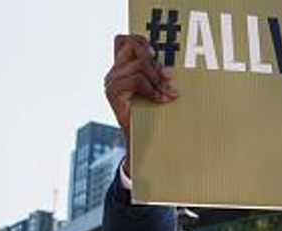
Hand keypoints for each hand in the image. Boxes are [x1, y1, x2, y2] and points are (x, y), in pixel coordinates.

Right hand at [105, 34, 180, 166]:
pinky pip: (138, 80)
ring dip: (158, 80)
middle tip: (170, 77)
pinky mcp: (113, 92)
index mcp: (120, 68)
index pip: (124, 40)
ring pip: (139, 66)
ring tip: (168, 93)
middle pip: (134, 48)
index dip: (140, 41)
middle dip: (155, 62)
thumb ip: (154, 75)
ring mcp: (111, 81)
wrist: (138, 140)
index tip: (155, 53)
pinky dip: (153, 89)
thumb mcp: (153, 89)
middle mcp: (113, 72)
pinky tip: (160, 99)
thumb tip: (169, 71)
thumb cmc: (148, 115)